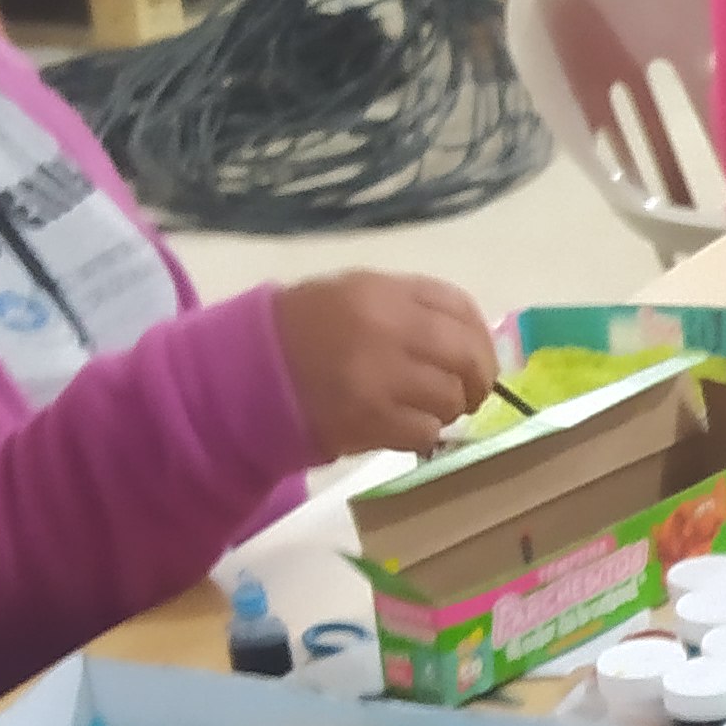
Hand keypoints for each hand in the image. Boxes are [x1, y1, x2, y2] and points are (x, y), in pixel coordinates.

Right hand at [272, 272, 502, 459]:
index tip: (477, 355)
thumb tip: (466, 337)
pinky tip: (404, 428)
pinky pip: (425, 432)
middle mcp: (388, 328)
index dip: (480, 336)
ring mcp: (381, 376)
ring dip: (448, 409)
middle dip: (477, 379)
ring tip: (427, 410)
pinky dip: (423, 434)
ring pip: (450, 398)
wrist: (245, 373)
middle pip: (466, 355)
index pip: (460, 308)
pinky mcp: (371, 420)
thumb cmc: (303, 331)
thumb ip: (410, 306)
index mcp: (384, 291)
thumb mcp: (354, 294)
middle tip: (470, 393)